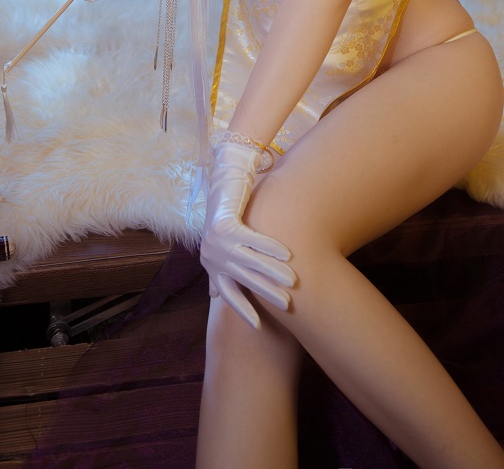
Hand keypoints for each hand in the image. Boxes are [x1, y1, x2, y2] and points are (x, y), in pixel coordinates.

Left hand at [199, 141, 294, 329]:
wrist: (223, 177)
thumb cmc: (231, 210)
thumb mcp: (227, 241)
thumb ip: (224, 265)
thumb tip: (215, 296)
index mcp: (211, 262)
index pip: (228, 293)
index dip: (242, 310)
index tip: (257, 326)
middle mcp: (211, 255)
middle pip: (243, 280)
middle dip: (264, 293)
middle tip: (286, 305)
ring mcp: (216, 241)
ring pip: (250, 261)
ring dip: (272, 272)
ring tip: (292, 281)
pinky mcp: (224, 225)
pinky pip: (252, 240)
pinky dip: (270, 247)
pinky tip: (287, 254)